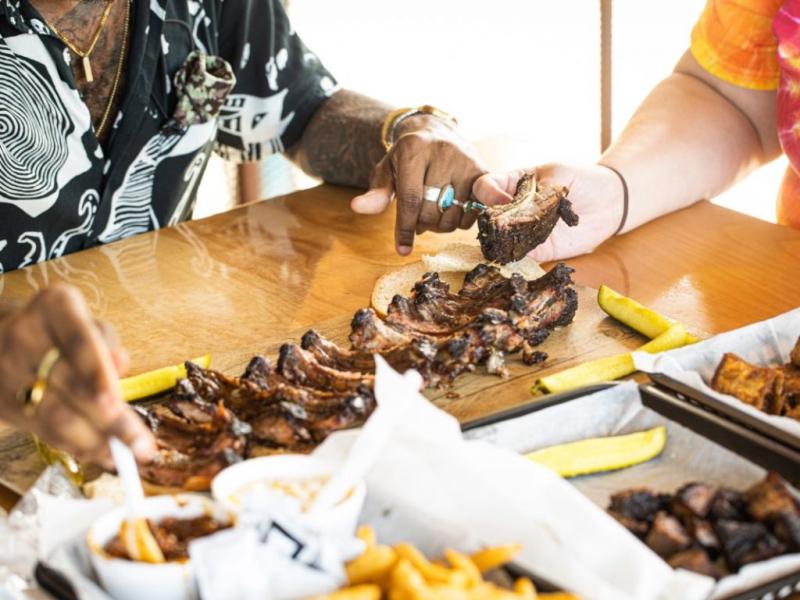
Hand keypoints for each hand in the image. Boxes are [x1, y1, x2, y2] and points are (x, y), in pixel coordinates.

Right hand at [0, 285, 154, 465]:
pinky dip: (77, 446)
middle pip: (70, 385)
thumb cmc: (60, 329)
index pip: (79, 340)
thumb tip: (122, 363)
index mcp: (55, 306)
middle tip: (142, 446)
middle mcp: (26, 336)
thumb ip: (107, 341)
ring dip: (95, 442)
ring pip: (55, 416)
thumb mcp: (86, 320)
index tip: (116, 404)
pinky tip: (102, 454)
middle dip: (110, 421)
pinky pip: (44, 431)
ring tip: (128, 457)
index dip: (97, 374)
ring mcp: (9, 370)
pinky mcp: (3, 403)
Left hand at [351, 114, 485, 254]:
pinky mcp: (484, 171)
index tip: (402, 249)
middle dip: (421, 226)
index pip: (410, 199)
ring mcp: (466, 161)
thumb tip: (357, 208)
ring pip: (453, 216)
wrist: (438, 133)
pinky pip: (473, 212)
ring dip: (441, 226)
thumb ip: (376, 192)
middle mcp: (443, 152)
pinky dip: (461, 220)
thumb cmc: (407, 158)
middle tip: (417, 221)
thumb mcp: (387, 170)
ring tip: (434, 212)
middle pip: (431, 211)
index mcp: (414, 149)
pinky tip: (452, 210)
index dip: (405, 228)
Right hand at [471, 163, 625, 260]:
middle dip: (491, 220)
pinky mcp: (536, 250)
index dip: (487, 193)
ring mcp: (523, 230)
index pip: (485, 187)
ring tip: (512, 238)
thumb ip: (536, 190)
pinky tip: (521, 251)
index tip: (503, 199)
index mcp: (514, 184)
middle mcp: (514, 208)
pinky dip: (514, 255)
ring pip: (499, 238)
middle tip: (505, 222)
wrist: (610, 202)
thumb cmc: (583, 180)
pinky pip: (518, 255)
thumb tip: (518, 209)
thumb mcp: (558, 175)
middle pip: (487, 215)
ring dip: (500, 240)